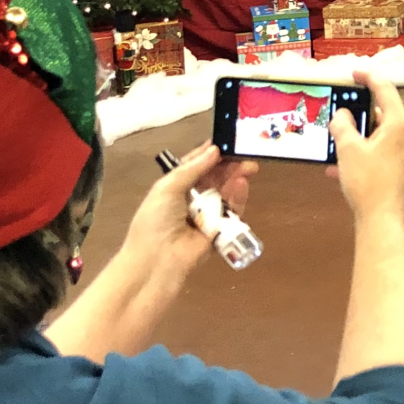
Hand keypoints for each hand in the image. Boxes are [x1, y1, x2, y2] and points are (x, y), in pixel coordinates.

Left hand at [122, 140, 258, 277]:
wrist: (157, 262)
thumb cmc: (155, 221)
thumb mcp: (167, 188)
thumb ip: (192, 168)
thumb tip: (214, 150)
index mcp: (174, 187)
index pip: (195, 165)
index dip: (210, 153)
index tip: (227, 141)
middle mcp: (191, 199)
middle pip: (214, 177)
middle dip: (229, 166)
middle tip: (246, 155)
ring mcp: (206, 215)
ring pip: (226, 192)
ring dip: (236, 179)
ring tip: (248, 168)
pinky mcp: (220, 230)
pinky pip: (232, 212)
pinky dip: (238, 198)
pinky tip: (241, 185)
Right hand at [326, 71, 403, 224]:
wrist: (383, 221)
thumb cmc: (367, 183)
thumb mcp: (347, 149)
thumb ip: (343, 125)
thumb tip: (343, 114)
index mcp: (399, 124)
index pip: (385, 90)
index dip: (368, 77)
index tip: (355, 73)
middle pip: (384, 114)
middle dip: (361, 115)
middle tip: (342, 115)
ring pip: (383, 136)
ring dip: (361, 138)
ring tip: (338, 146)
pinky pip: (386, 154)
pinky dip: (367, 154)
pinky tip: (344, 168)